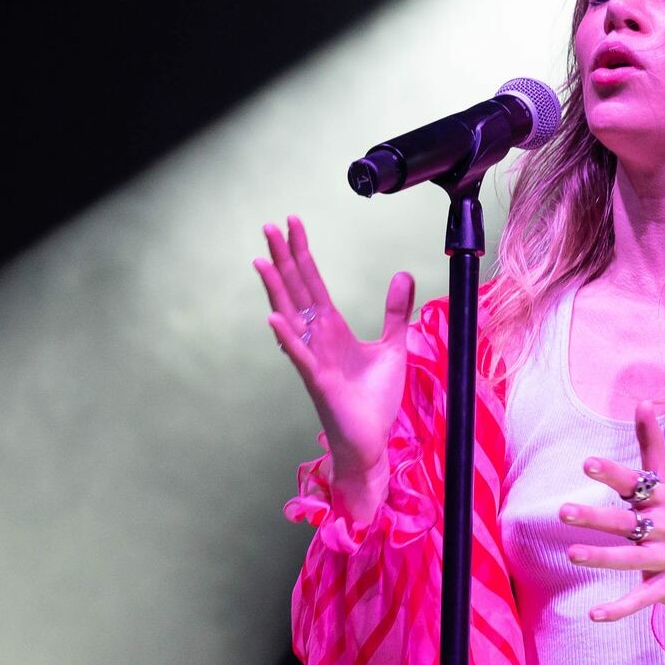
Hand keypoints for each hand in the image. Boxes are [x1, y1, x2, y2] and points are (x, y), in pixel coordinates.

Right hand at [253, 215, 414, 490]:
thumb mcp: (392, 347)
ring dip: (276, 289)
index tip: (292, 223)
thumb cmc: (374, 399)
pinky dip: (288, 337)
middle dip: (284, 258)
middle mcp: (317, 338)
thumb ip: (395, 312)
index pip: (313, 281)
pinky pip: (300, 356)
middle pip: (297, 290)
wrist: (371, 441)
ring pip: (291, 317)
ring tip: (262, 261)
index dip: (303, 253)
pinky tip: (274, 318)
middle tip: (269, 226)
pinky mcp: (318, 382)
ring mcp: (313, 359)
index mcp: (332, 328)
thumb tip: (402, 274)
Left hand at [558, 401, 664, 621]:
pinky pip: (642, 598)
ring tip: (571, 555)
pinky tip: (594, 615)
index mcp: (661, 500)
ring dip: (602, 558)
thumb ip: (652, 444)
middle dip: (595, 517)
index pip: (635, 483)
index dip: (612, 474)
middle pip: (625, 522)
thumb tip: (642, 400)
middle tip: (562, 511)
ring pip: (630, 559)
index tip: (587, 463)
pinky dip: (619, 608)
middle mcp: (662, 527)